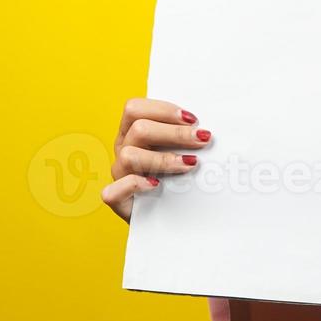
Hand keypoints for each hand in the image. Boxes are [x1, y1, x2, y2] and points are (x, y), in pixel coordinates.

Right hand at [101, 98, 211, 221]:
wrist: (169, 212)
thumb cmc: (178, 175)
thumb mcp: (181, 148)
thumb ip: (187, 134)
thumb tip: (208, 128)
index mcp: (133, 131)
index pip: (135, 108)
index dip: (164, 110)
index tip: (194, 120)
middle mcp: (123, 148)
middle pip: (138, 129)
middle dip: (175, 133)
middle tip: (203, 139)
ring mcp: (119, 174)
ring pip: (129, 156)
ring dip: (163, 159)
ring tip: (190, 164)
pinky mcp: (117, 200)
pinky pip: (113, 190)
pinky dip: (135, 185)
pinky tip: (156, 185)